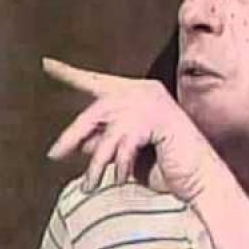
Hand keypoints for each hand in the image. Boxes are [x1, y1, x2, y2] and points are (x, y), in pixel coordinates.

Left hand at [43, 57, 223, 201]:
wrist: (201, 179)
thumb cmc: (165, 166)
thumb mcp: (126, 154)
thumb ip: (106, 141)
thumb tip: (81, 140)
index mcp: (139, 93)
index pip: (98, 82)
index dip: (71, 74)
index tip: (48, 64)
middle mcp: (146, 91)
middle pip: (98, 107)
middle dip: (74, 132)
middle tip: (54, 154)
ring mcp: (154, 102)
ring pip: (109, 127)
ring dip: (97, 160)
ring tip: (90, 184)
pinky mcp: (160, 119)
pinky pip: (125, 141)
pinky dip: (120, 163)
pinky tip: (119, 178)